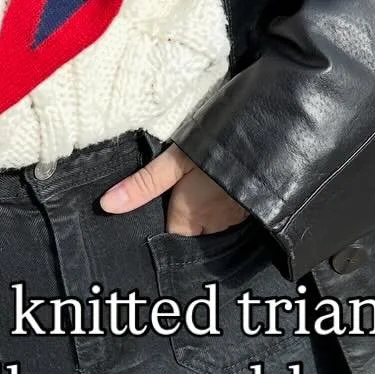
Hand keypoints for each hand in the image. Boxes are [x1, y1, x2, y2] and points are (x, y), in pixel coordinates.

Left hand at [99, 143, 248, 234]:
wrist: (268, 139)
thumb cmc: (217, 150)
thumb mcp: (174, 162)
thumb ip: (142, 185)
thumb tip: (106, 205)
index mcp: (188, 219)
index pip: (166, 234)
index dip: (157, 221)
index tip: (152, 205)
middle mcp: (211, 226)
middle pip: (188, 229)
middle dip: (181, 216)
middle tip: (174, 191)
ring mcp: (234, 220)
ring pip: (209, 222)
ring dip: (204, 209)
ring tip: (198, 186)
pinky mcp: (251, 209)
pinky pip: (228, 213)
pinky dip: (222, 203)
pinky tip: (219, 186)